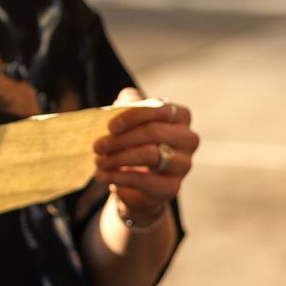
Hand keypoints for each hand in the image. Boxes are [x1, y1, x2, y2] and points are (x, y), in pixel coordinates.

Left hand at [94, 88, 197, 226]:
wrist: (139, 184)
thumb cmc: (135, 143)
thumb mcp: (130, 121)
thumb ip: (129, 105)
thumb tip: (126, 98)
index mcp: (180, 116)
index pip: (160, 109)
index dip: (133, 116)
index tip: (110, 126)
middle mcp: (188, 139)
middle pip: (153, 132)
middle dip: (120, 139)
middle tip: (97, 146)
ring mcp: (183, 164)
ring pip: (149, 155)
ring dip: (117, 157)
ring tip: (98, 161)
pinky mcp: (172, 187)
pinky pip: (143, 180)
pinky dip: (117, 177)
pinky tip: (102, 175)